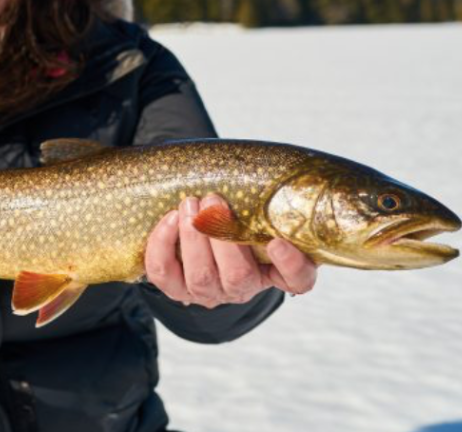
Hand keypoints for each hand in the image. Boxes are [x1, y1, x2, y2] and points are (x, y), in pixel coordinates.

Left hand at [144, 194, 316, 307]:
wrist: (196, 236)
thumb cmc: (232, 220)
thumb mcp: (254, 213)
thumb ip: (263, 202)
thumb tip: (261, 168)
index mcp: (272, 271)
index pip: (297, 281)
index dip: (290, 266)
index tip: (277, 243)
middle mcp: (242, 288)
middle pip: (238, 276)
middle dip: (222, 236)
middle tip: (213, 199)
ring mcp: (208, 292)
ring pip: (200, 277)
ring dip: (193, 236)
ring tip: (190, 203)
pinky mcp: (175, 288)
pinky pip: (164, 273)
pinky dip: (164, 244)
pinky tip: (171, 218)